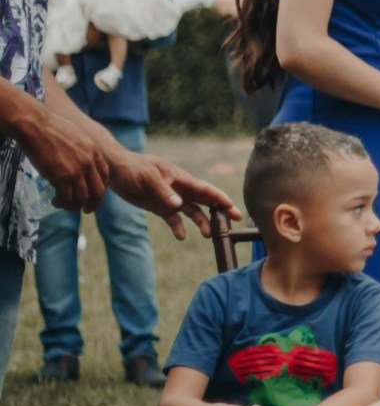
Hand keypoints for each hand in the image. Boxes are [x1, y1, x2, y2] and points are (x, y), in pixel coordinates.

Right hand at [21, 111, 110, 210]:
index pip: (105, 176)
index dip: (100, 188)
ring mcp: (76, 171)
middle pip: (98, 191)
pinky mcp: (61, 177)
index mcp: (94, 152)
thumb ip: (83, 150)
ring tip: (65, 205)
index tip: (93, 193)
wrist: (37, 125)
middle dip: (94, 204)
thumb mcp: (78, 136)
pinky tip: (55, 201)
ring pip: (82, 198)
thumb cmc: (52, 128)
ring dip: (74, 206)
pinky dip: (62, 203)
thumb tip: (79, 158)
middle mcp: (89, 163)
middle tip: (87, 210)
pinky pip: (66, 198)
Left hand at [106, 148, 234, 238]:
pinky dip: (178, 228)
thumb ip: (164, 191)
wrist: (115, 171)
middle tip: (238, 219)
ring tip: (209, 235)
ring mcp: (171, 199)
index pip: (205, 189)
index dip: (220, 197)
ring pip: (193, 212)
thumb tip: (179, 206)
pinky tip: (182, 237)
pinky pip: (173, 220)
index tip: (232, 205)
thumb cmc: (134, 168)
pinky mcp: (160, 207)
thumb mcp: (149, 177)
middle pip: (206, 200)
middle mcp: (181, 190)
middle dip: (222, 209)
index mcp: (181, 178)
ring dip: (202, 222)